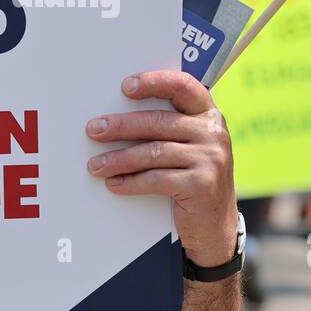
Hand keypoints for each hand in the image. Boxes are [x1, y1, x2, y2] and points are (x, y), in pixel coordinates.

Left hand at [85, 71, 236, 266]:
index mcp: (209, 115)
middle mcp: (213, 132)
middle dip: (121, 126)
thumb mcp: (190, 148)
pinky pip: (156, 179)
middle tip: (94, 130)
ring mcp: (211, 158)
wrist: (216, 228)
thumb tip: (117, 118)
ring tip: (96, 165)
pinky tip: (114, 184)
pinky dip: (131, 182)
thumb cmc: (194, 180)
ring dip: (119, 158)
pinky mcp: (201, 184)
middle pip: (159, 121)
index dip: (155, 82)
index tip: (126, 86)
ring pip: (153, 152)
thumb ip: (169, 128)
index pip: (184, 86)